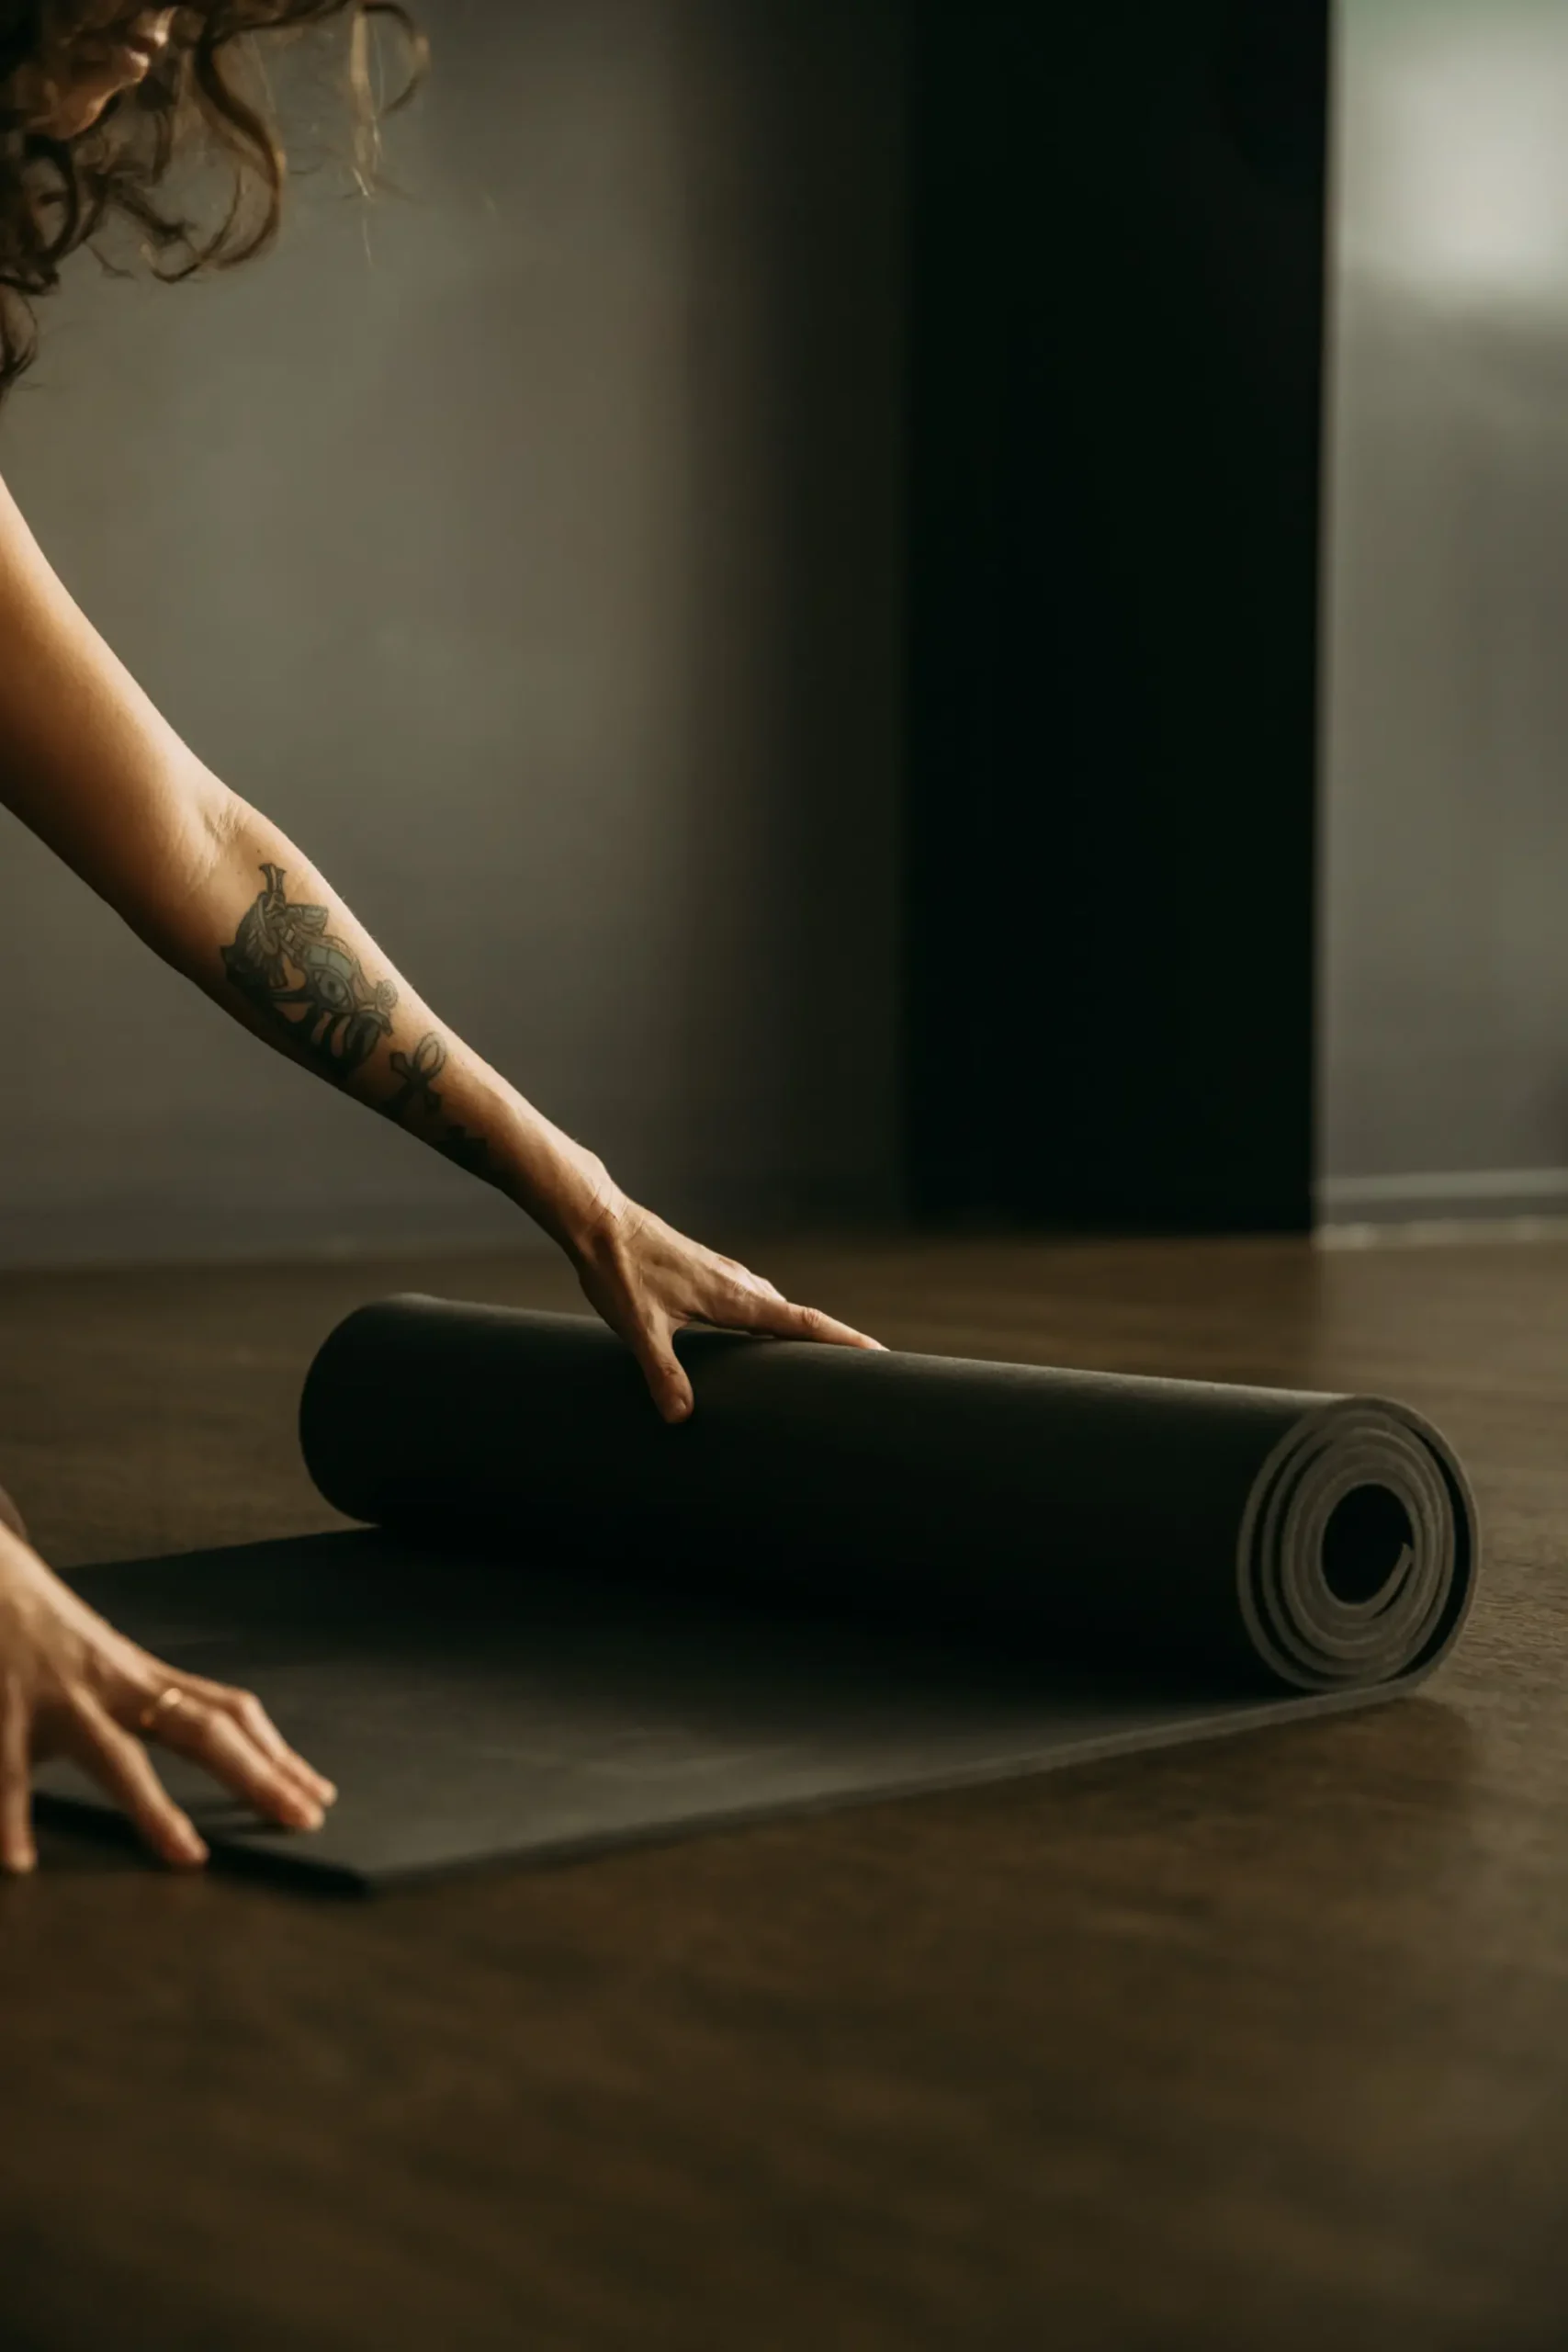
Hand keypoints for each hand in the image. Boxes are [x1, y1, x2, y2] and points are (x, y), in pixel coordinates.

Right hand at [0, 1520, 335, 1875]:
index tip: (317, 1794)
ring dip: (152, 1807)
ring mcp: (63, 1699)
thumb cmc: (55, 1639)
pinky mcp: (3, 1710)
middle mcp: (117, 1686)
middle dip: (254, 1775)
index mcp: (147, 1680)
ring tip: (188, 1856)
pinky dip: (10, 1818)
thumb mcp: (111, 1672)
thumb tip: (208, 1751)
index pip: (229, 1714)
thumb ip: (152, 1711)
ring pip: (115, 1756)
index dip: (275, 1754)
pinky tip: (18, 1861)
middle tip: (301, 1818)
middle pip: (200, 1730)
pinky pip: (7, 1771)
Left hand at [567, 1189, 884, 1423]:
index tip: (878, 1352)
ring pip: (777, 1306)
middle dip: (834, 1341)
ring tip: (821, 1359)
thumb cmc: (621, 1271)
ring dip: (802, 1330)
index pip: (801, 1322)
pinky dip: (774, 1319)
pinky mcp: (710, 1273)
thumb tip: (681, 1417)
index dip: (842, 1339)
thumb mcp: (640, 1328)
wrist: (601, 1222)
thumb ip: (662, 1373)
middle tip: (867, 1366)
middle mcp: (739, 1284)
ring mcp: (726, 1276)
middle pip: (799, 1317)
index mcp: (734, 1297)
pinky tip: (760, 1333)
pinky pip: (756, 1300)